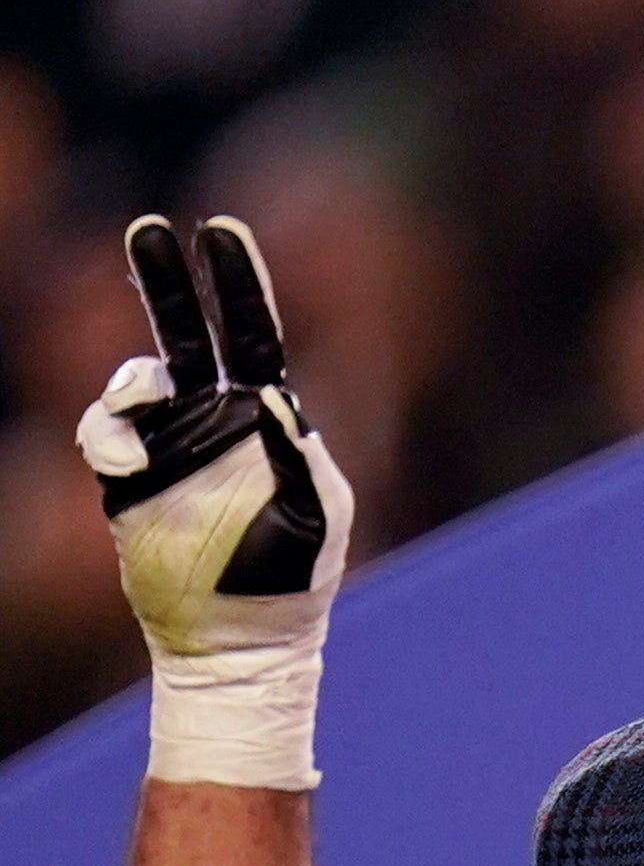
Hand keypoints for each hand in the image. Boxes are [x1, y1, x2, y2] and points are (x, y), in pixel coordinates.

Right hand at [84, 214, 349, 789]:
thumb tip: (271, 397)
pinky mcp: (129, 478)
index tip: (220, 231)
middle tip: (149, 227)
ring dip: (132, 382)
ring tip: (142, 411)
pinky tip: (130, 462)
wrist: (237, 638)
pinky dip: (110, 435)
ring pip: (136, 381)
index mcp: (269, 419)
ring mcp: (169, 446)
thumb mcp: (315, 515)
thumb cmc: (291, 579)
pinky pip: (105, 434)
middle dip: (167, 279)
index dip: (238, 283)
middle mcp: (215, 420)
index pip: (254, 335)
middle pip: (186, 334)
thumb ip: (296, 453)